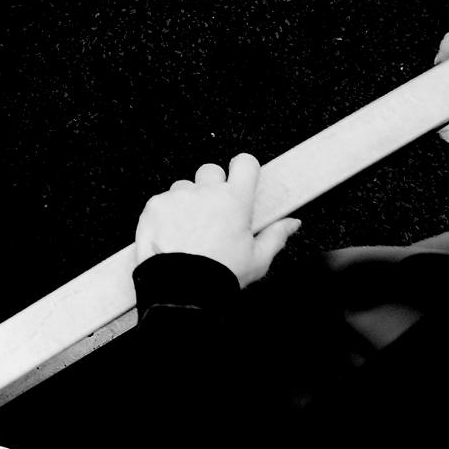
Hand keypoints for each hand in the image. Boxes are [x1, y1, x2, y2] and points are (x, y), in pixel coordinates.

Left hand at [133, 153, 298, 287]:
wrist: (182, 286)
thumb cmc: (221, 273)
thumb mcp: (258, 259)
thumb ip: (276, 235)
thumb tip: (292, 223)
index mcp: (235, 200)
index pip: (245, 163)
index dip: (244, 168)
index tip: (241, 178)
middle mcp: (206, 191)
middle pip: (211, 171)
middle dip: (212, 186)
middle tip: (214, 211)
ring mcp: (178, 196)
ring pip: (184, 186)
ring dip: (188, 200)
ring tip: (191, 229)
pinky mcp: (155, 204)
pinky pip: (163, 200)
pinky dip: (167, 213)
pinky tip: (173, 234)